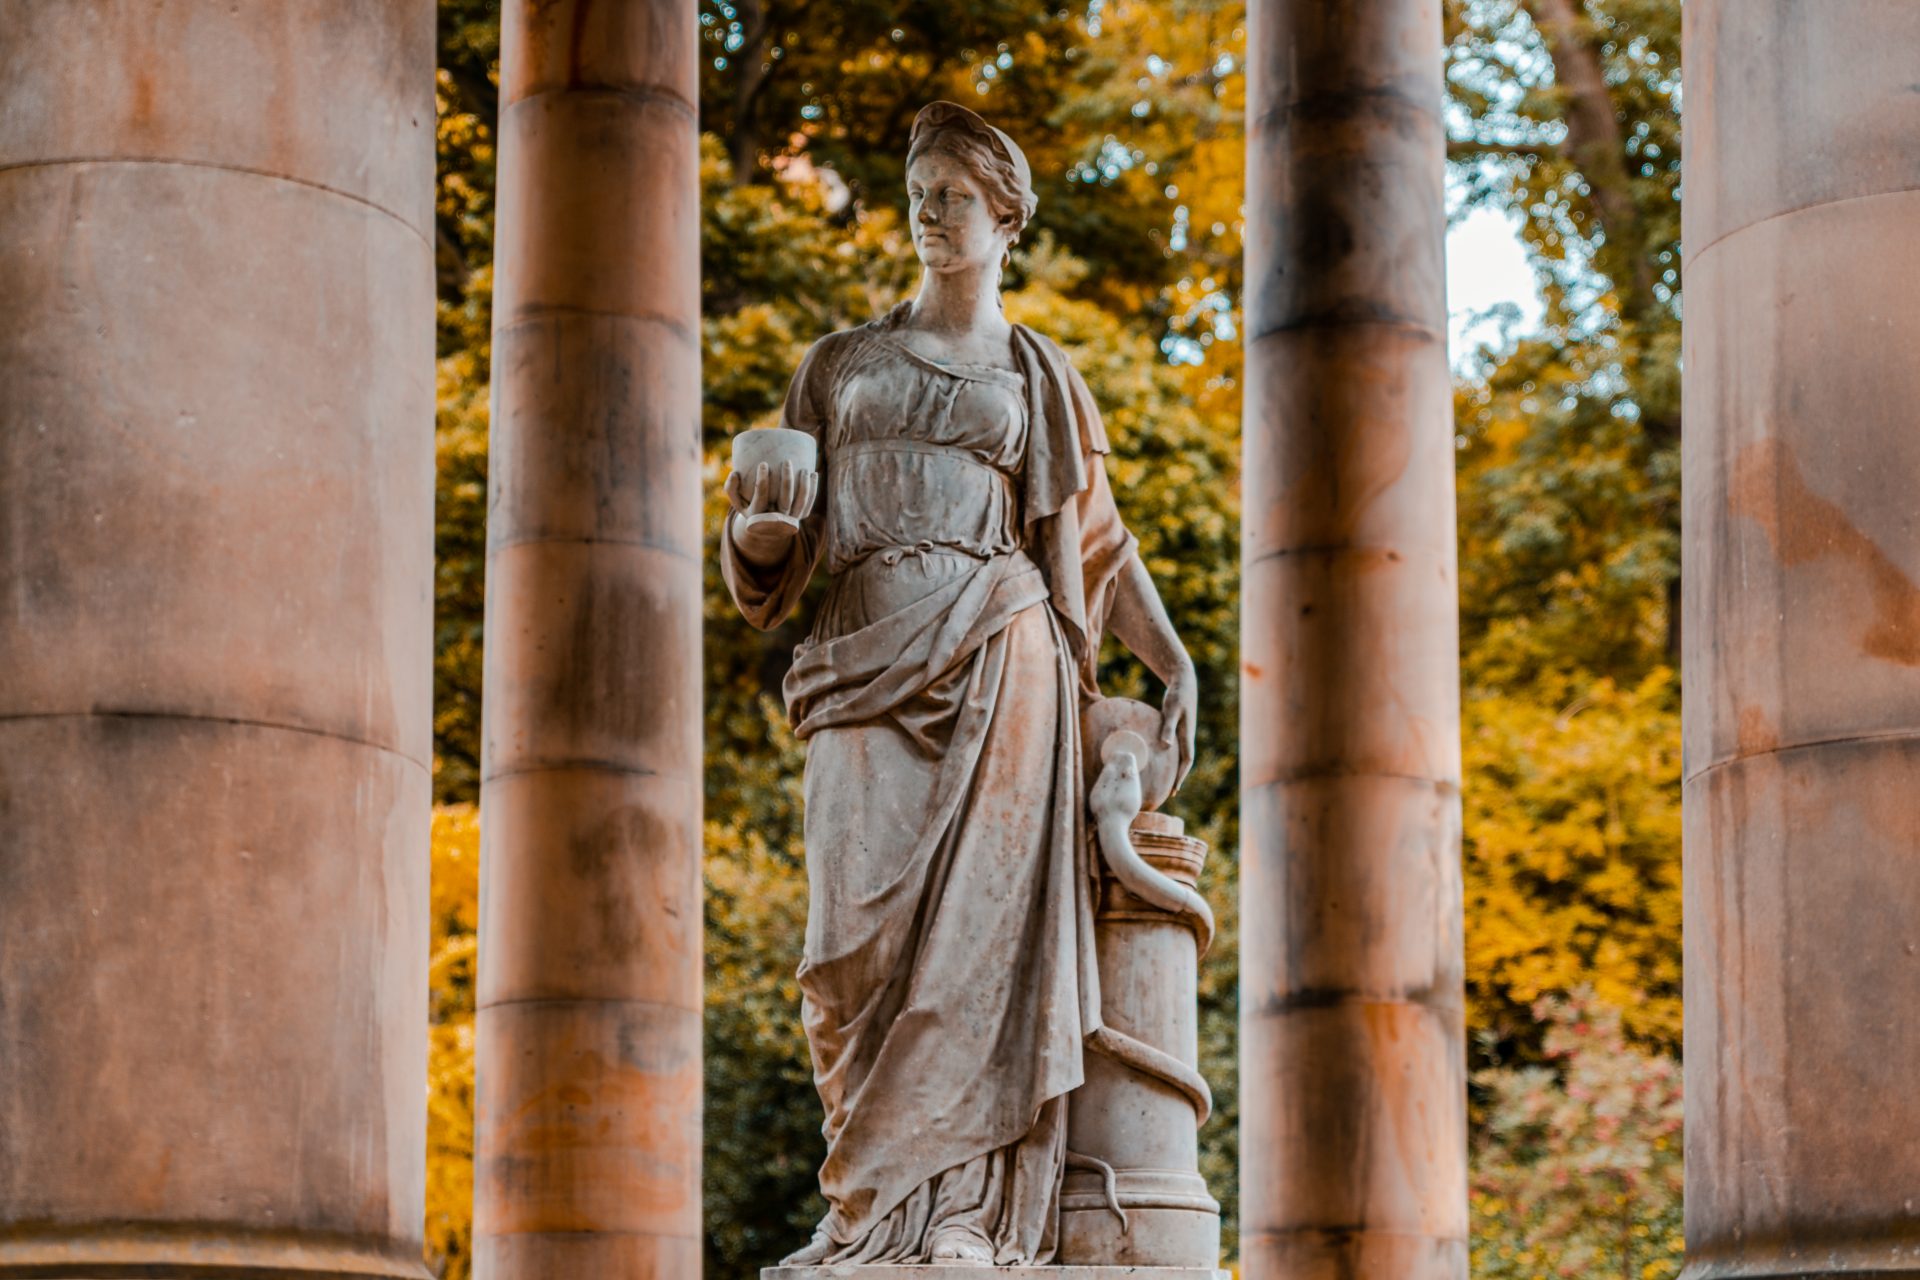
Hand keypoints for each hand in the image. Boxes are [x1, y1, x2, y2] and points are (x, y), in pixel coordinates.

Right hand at [725, 459, 817, 565]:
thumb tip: (735, 473)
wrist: (765, 526)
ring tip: (804, 468)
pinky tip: (814, 474)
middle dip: (787, 481)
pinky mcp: (800, 517)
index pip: (761, 498)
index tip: (763, 463)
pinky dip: (813, 490)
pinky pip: (808, 504)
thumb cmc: (749, 505)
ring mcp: (789, 520)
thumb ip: (731, 487)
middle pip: (784, 501)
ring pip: (800, 503)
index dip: (762, 481)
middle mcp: (775, 520)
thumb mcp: (737, 500)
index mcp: (758, 516)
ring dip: (804, 485)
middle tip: (787, 462)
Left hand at [1158, 657, 1197, 791]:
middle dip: (1180, 777)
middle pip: (1186, 761)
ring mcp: (1184, 731)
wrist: (1184, 681)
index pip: (1186, 761)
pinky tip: (1164, 759)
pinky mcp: (1179, 726)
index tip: (1175, 789)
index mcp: (1186, 734)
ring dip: (1177, 768)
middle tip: (1172, 792)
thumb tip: (1166, 745)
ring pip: (1182, 754)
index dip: (1181, 776)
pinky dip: (1173, 756)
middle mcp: (1187, 735)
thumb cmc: (1176, 695)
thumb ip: (1167, 727)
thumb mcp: (1170, 711)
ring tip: (1169, 780)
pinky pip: (1177, 746)